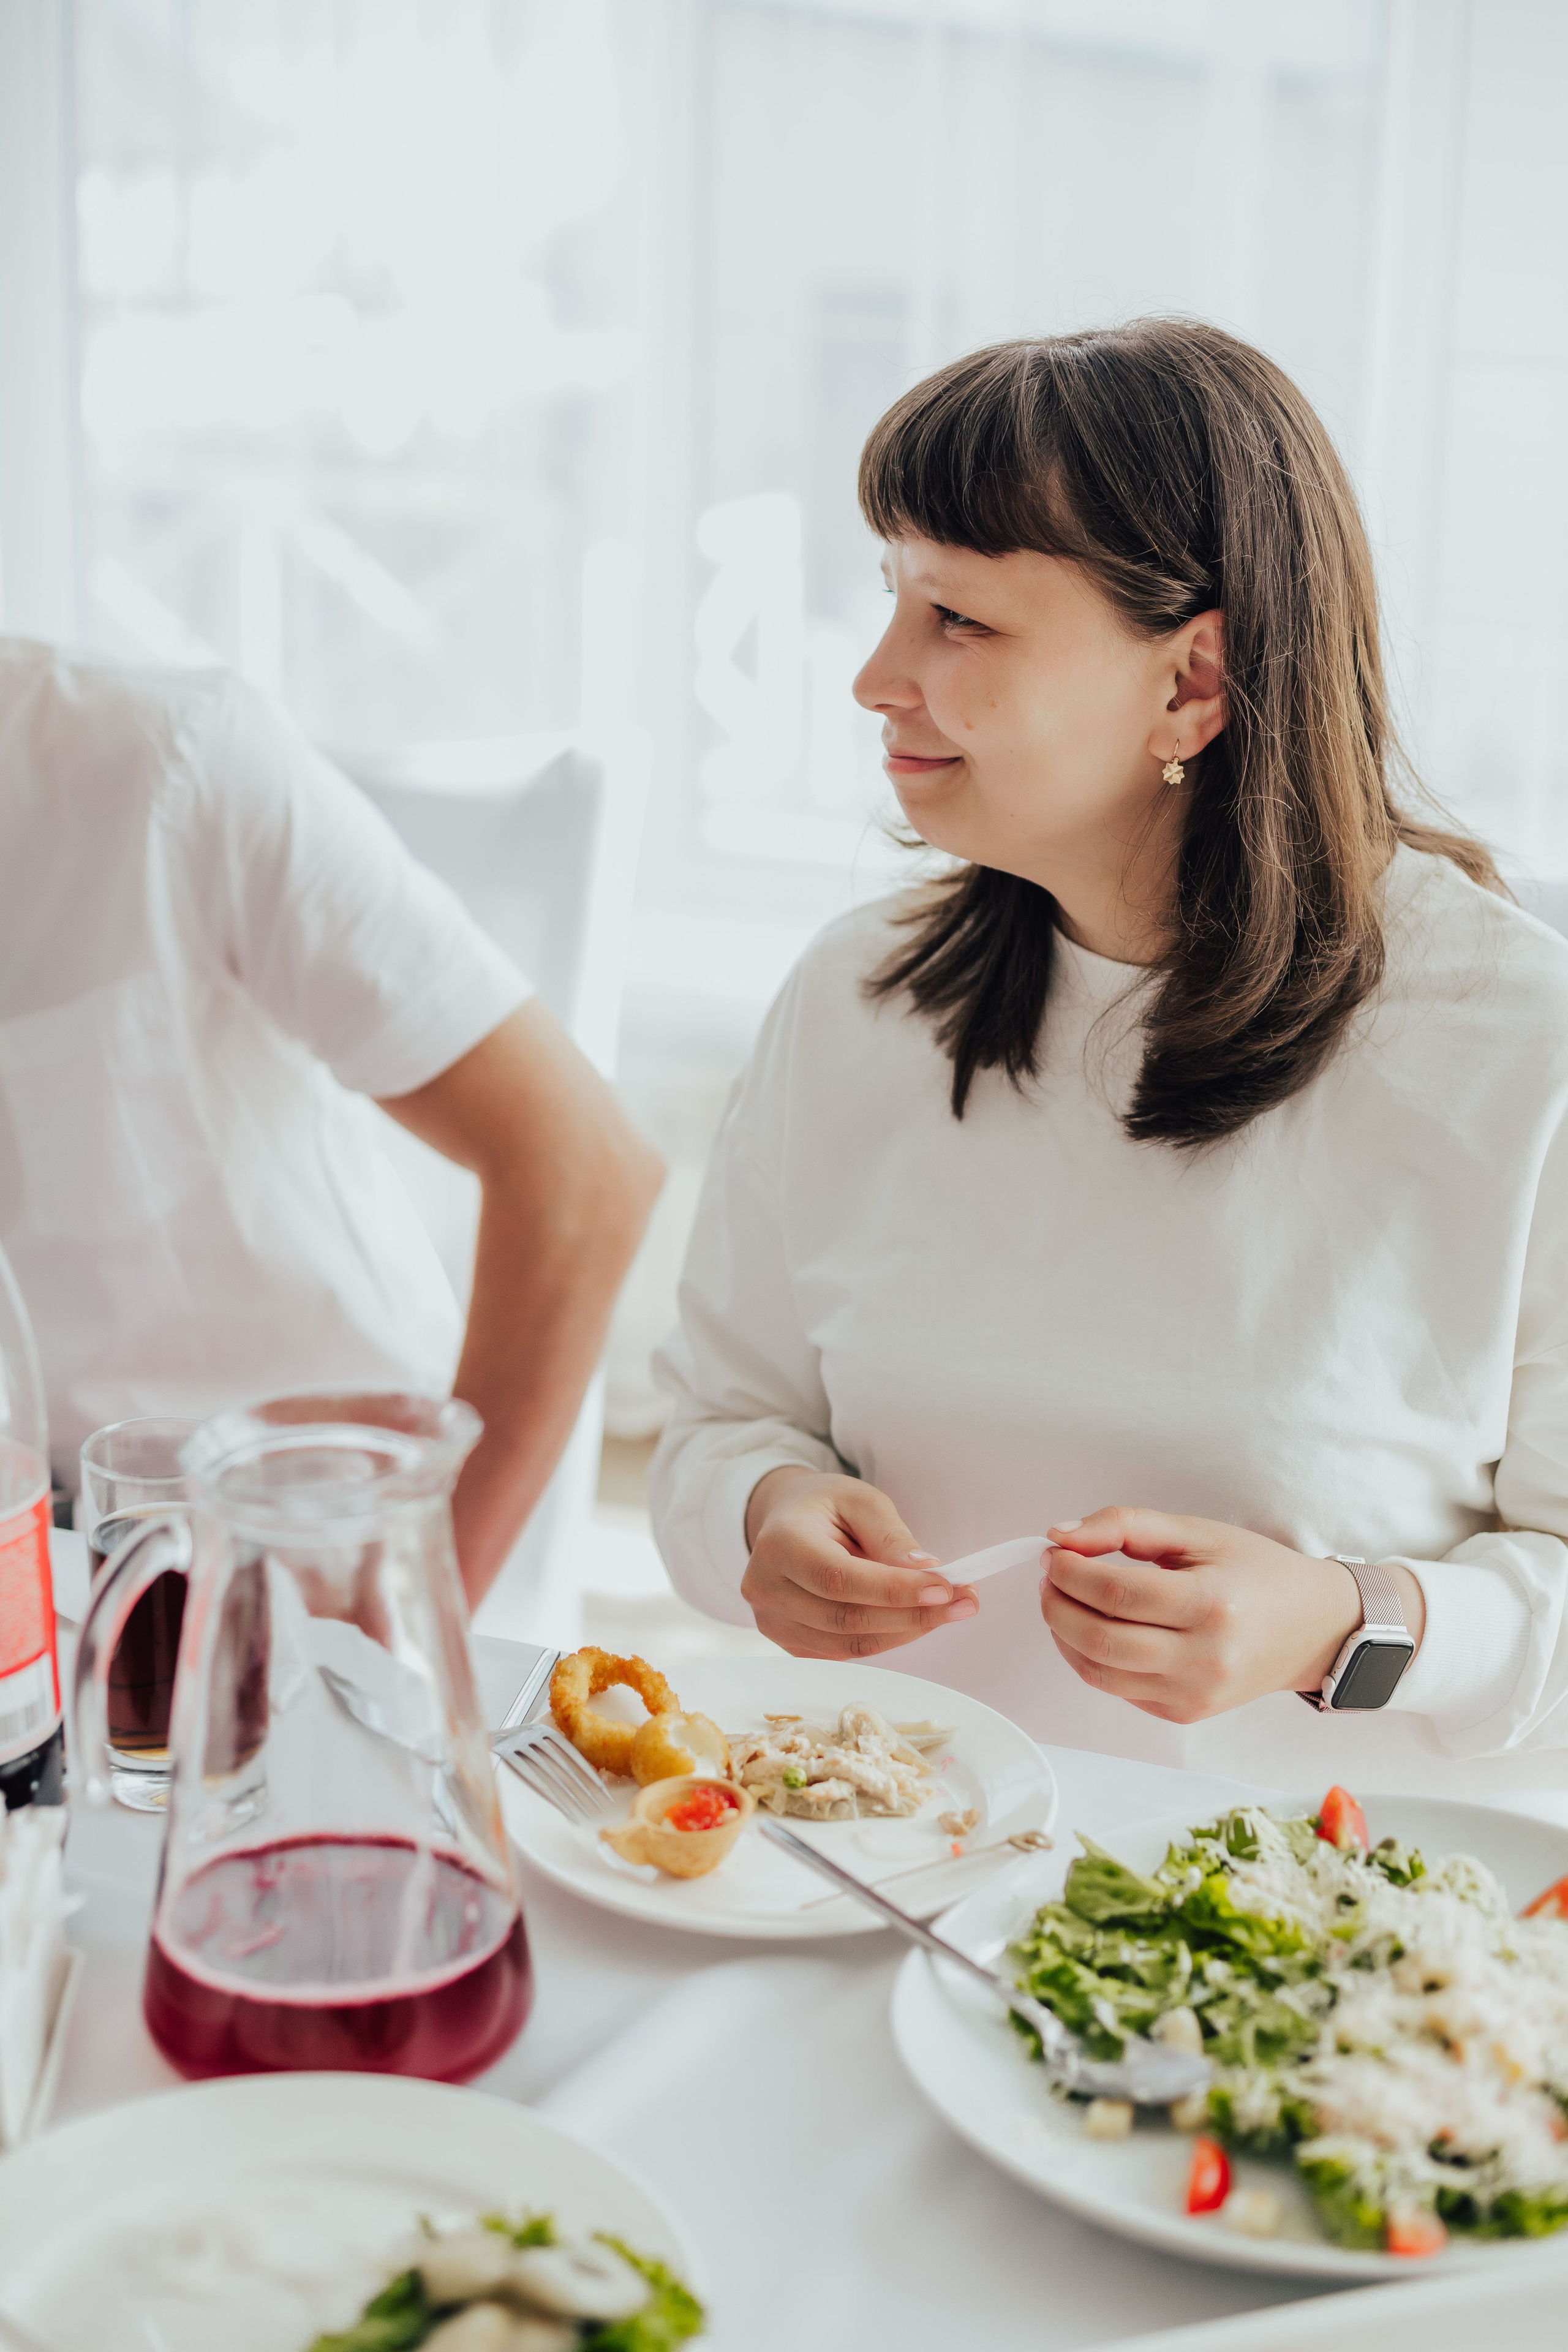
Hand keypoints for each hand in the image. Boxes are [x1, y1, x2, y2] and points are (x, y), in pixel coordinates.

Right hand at [741, 1468, 978, 1659]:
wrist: (787, 1522)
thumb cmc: (826, 1507)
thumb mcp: (862, 1501)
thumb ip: (891, 1537)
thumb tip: (926, 1572)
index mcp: (779, 1543)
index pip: (839, 1578)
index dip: (893, 1590)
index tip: (945, 1588)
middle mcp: (766, 1588)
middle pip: (846, 1618)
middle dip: (913, 1615)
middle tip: (965, 1601)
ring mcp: (772, 1622)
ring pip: (850, 1644)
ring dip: (907, 1631)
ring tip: (951, 1609)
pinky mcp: (788, 1643)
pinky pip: (844, 1652)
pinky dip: (887, 1639)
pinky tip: (915, 1619)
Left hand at [1040, 1507, 1425, 1723]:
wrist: (1312, 1627)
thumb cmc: (1257, 1573)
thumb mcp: (1196, 1532)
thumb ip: (1126, 1526)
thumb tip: (1062, 1536)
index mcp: (1211, 1604)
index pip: (1115, 1593)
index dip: (1070, 1571)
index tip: (1054, 1552)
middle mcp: (1204, 1658)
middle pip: (1099, 1638)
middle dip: (1057, 1603)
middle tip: (1051, 1574)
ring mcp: (1194, 1694)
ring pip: (1098, 1673)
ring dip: (1064, 1634)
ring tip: (1064, 1599)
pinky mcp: (1184, 1713)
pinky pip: (1117, 1689)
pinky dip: (1091, 1658)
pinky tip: (1095, 1627)